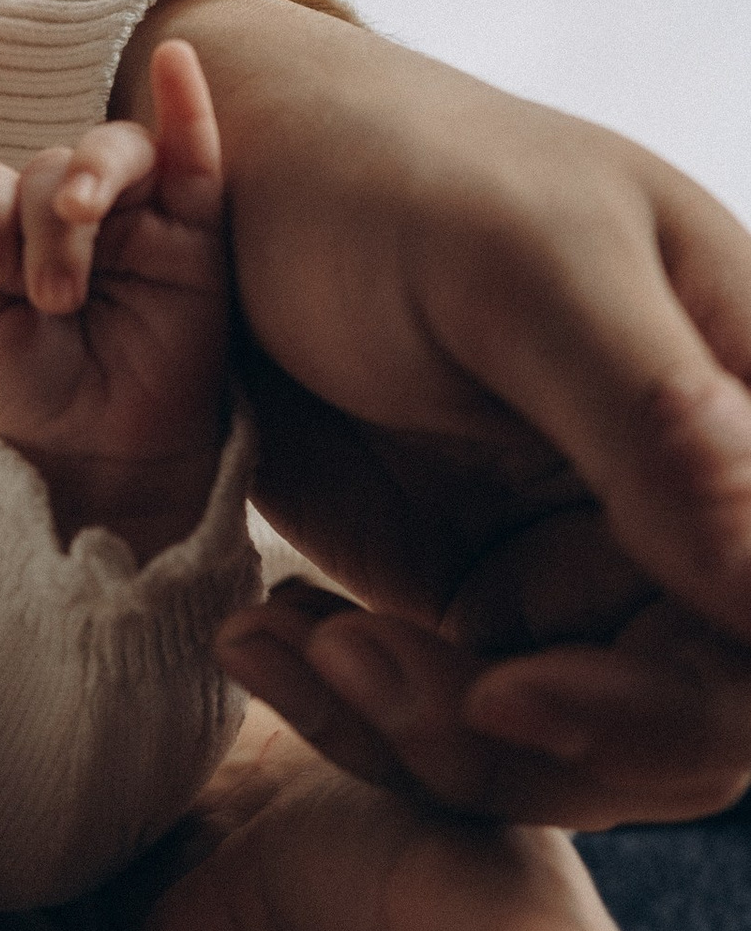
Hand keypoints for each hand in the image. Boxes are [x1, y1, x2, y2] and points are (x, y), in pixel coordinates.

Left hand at [0, 36, 230, 558]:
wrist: (96, 457)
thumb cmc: (29, 395)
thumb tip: (21, 192)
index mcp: (9, 232)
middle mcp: (72, 215)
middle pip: (45, 164)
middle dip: (38, 223)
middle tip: (49, 297)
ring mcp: (138, 220)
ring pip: (112, 153)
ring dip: (87, 177)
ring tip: (79, 229)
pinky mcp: (197, 236)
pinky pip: (199, 154)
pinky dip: (189, 105)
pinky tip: (177, 62)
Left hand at [123, 0, 750, 821]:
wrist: (231, 179)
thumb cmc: (393, 178)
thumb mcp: (527, 271)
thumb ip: (660, 420)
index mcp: (750, 407)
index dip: (680, 705)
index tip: (514, 693)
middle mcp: (696, 509)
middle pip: (687, 727)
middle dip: (531, 739)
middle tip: (367, 670)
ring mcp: (587, 567)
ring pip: (566, 752)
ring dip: (426, 734)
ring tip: (303, 640)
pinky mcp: (478, 605)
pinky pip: (456, 725)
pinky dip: (362, 713)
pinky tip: (269, 635)